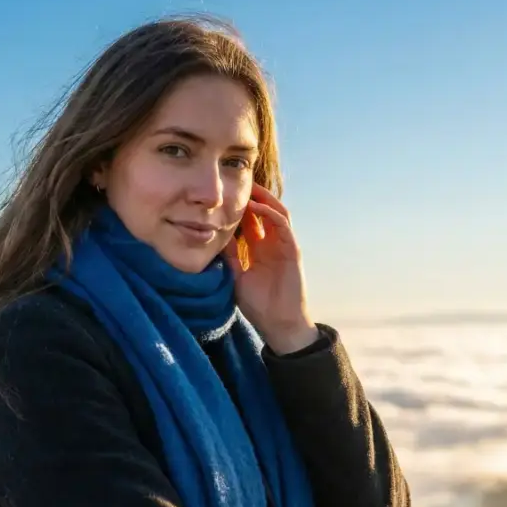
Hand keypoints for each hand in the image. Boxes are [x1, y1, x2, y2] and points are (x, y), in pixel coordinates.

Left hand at [221, 183, 315, 349]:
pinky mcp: (292, 250)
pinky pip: (283, 225)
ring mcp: (284, 245)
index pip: (251, 221)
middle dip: (253, 195)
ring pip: (276, 212)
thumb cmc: (259, 305)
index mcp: (260, 249)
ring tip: (249, 186)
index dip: (240, 207)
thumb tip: (214, 237)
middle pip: (265, 211)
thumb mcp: (236, 276)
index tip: (224, 195)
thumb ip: (230, 257)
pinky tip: (255, 207)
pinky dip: (270, 213)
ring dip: (263, 198)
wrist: (278, 324)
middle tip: (237, 182)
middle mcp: (273, 243)